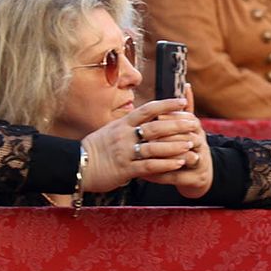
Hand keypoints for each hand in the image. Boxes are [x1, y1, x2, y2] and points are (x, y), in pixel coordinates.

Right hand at [79, 93, 196, 191]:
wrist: (76, 166)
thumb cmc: (96, 148)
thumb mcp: (110, 130)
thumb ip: (128, 124)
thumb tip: (145, 114)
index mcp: (121, 124)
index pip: (147, 109)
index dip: (167, 104)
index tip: (183, 101)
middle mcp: (123, 136)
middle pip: (155, 127)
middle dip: (177, 125)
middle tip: (194, 124)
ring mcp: (124, 153)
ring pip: (154, 147)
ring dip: (175, 146)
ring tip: (192, 144)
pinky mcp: (124, 169)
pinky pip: (148, 166)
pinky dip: (166, 164)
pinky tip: (179, 163)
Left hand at [145, 84, 211, 198]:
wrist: (200, 175)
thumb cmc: (188, 147)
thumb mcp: (188, 128)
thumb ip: (184, 109)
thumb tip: (186, 85)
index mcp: (198, 131)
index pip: (188, 120)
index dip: (172, 118)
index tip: (155, 118)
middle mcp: (202, 145)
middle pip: (186, 139)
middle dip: (166, 138)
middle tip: (146, 137)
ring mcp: (201, 162)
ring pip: (182, 158)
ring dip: (162, 158)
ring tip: (143, 157)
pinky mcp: (196, 179)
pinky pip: (176, 177)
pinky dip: (160, 176)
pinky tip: (144, 175)